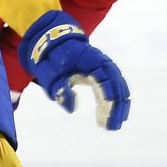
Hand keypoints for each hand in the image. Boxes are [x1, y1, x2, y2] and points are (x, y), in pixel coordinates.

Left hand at [19, 10, 129, 129]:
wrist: (51, 39)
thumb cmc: (50, 57)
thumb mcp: (48, 73)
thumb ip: (59, 89)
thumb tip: (72, 108)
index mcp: (91, 61)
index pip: (107, 83)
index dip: (109, 102)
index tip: (105, 119)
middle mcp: (102, 62)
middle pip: (117, 86)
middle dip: (117, 108)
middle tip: (112, 127)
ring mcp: (104, 65)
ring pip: (118, 86)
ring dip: (118, 105)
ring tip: (114, 124)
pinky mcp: (101, 70)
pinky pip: (112, 85)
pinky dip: (113, 98)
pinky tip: (110, 112)